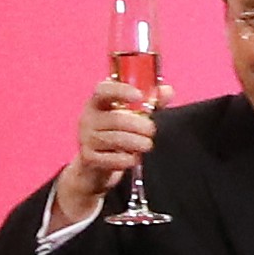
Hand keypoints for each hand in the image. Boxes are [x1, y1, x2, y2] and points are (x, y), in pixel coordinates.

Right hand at [56, 81, 157, 230]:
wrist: (96, 164)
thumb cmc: (116, 133)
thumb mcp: (133, 116)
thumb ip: (151, 103)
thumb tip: (167, 90)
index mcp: (98, 102)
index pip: (104, 90)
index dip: (121, 91)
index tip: (138, 95)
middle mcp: (88, 118)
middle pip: (116, 119)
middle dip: (139, 125)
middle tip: (152, 131)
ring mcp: (86, 138)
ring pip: (115, 139)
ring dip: (136, 143)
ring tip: (147, 145)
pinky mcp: (88, 158)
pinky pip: (111, 159)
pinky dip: (126, 159)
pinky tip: (133, 158)